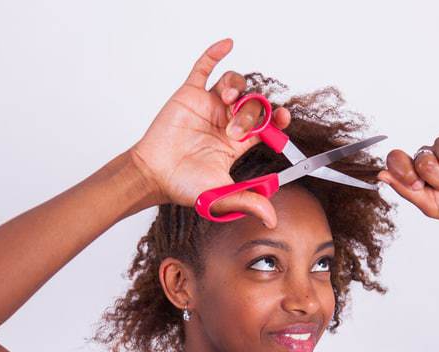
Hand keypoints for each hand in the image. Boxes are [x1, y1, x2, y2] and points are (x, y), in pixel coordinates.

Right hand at [128, 38, 291, 228]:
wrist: (154, 174)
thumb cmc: (183, 185)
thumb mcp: (220, 195)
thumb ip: (247, 201)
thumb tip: (271, 219)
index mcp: (237, 143)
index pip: (265, 125)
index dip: (277, 119)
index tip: (283, 118)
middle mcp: (225, 122)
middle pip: (252, 102)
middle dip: (254, 108)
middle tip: (244, 122)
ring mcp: (208, 106)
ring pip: (233, 84)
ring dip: (236, 87)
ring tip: (228, 100)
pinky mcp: (190, 94)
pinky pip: (204, 68)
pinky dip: (215, 54)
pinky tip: (227, 45)